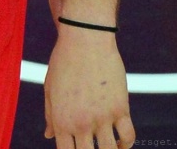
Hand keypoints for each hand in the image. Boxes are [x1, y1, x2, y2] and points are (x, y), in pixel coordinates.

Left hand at [43, 24, 134, 148]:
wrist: (85, 39)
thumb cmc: (64, 61)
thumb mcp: (50, 89)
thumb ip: (50, 116)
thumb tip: (48, 136)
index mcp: (61, 122)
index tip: (78, 148)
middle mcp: (81, 124)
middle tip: (93, 147)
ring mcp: (102, 117)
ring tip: (109, 148)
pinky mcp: (120, 107)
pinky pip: (128, 135)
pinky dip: (126, 144)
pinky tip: (121, 142)